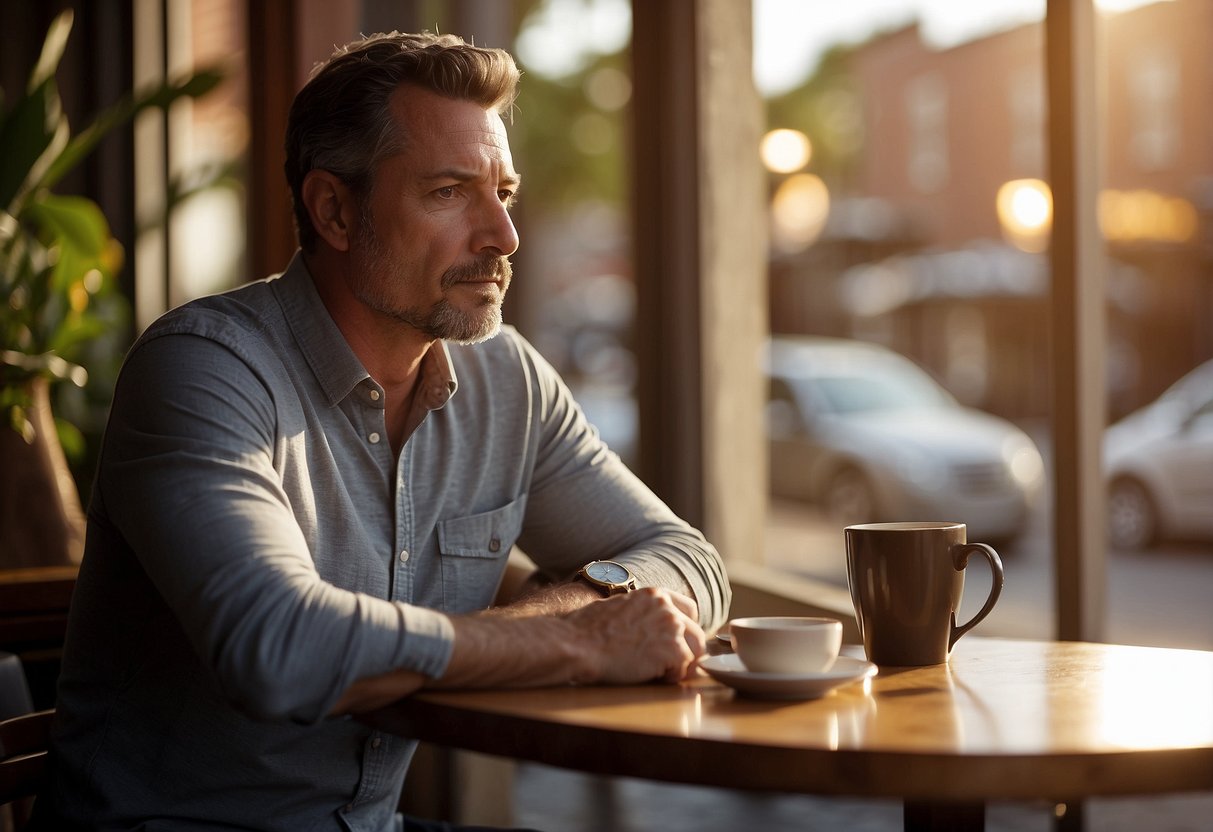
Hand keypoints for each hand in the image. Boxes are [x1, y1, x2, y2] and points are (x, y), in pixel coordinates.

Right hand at [564, 588, 705, 683]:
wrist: (577, 644)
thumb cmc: (587, 630)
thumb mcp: (619, 607)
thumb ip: (641, 612)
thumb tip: (648, 627)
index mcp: (654, 594)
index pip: (689, 609)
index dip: (685, 629)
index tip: (677, 643)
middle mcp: (667, 607)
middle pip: (697, 633)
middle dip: (687, 652)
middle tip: (672, 666)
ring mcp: (672, 627)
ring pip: (695, 652)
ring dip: (679, 666)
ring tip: (657, 673)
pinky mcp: (672, 650)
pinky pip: (683, 670)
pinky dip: (669, 678)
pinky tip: (650, 677)